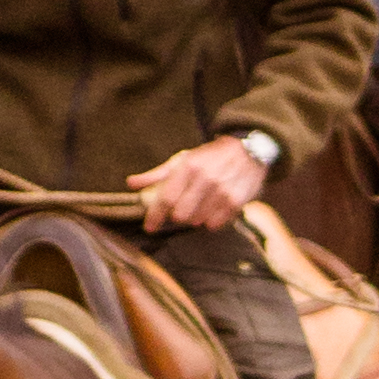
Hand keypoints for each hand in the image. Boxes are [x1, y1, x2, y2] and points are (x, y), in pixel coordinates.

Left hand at [128, 137, 270, 232]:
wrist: (248, 151)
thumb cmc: (210, 157)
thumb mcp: (183, 160)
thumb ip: (157, 174)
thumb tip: (131, 183)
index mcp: (189, 166)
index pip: (166, 198)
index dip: (155, 215)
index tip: (149, 227)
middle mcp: (205, 179)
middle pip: (180, 215)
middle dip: (178, 215)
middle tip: (182, 208)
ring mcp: (222, 191)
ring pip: (197, 222)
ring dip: (195, 217)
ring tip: (201, 204)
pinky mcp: (236, 202)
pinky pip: (214, 225)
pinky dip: (210, 220)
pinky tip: (213, 208)